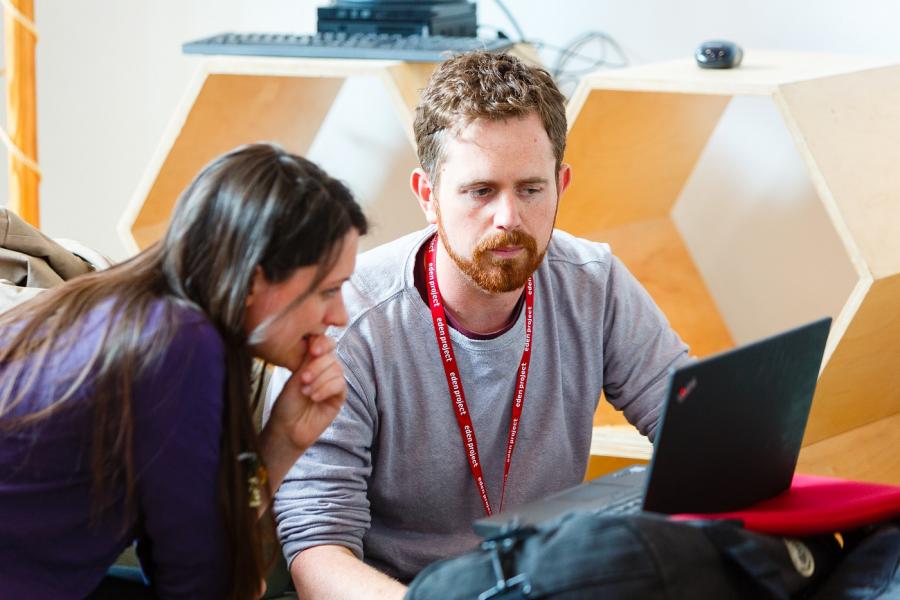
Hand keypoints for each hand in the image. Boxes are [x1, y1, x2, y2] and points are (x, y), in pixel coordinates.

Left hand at [265, 334, 346, 453]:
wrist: (287, 428)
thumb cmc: (287, 403)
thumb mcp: (295, 377)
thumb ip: (308, 359)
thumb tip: (316, 337)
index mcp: (313, 360)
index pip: (325, 343)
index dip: (322, 343)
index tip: (313, 350)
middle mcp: (325, 369)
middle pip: (332, 356)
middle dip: (317, 366)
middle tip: (303, 379)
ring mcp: (334, 382)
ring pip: (337, 370)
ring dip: (320, 380)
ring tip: (305, 391)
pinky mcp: (339, 396)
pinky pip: (340, 385)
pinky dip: (326, 389)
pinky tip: (314, 397)